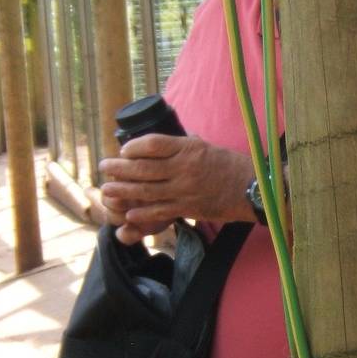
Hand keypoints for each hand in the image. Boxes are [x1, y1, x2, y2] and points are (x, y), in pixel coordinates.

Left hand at [99, 134, 254, 244]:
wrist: (252, 189)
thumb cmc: (230, 165)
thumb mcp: (206, 147)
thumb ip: (183, 146)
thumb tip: (163, 144)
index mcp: (188, 149)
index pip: (153, 144)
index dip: (134, 147)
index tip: (123, 150)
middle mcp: (184, 169)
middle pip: (143, 168)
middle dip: (119, 168)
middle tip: (104, 167)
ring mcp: (185, 190)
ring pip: (147, 190)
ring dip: (124, 191)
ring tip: (107, 190)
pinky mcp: (188, 208)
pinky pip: (159, 211)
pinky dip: (142, 213)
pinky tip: (129, 213)